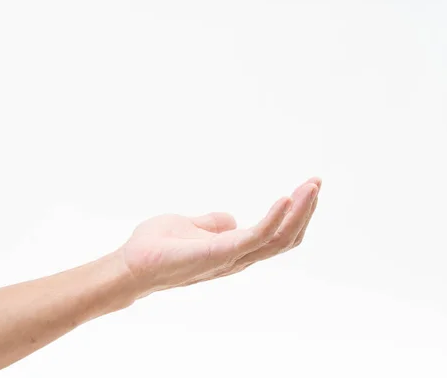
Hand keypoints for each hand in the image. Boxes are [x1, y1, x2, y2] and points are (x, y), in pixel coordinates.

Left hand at [119, 177, 320, 295]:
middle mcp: (237, 258)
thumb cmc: (154, 248)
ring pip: (278, 239)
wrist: (129, 265)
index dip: (294, 214)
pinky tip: (285, 199)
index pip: (275, 236)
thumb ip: (212, 224)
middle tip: (317, 183)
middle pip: (284, 239)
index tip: (307, 187)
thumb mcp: (190, 226)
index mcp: (233, 250)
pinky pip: (254, 238)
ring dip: (298, 212)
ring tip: (311, 186)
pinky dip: (273, 219)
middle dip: (305, 211)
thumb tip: (231, 219)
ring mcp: (230, 258)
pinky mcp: (218, 254)